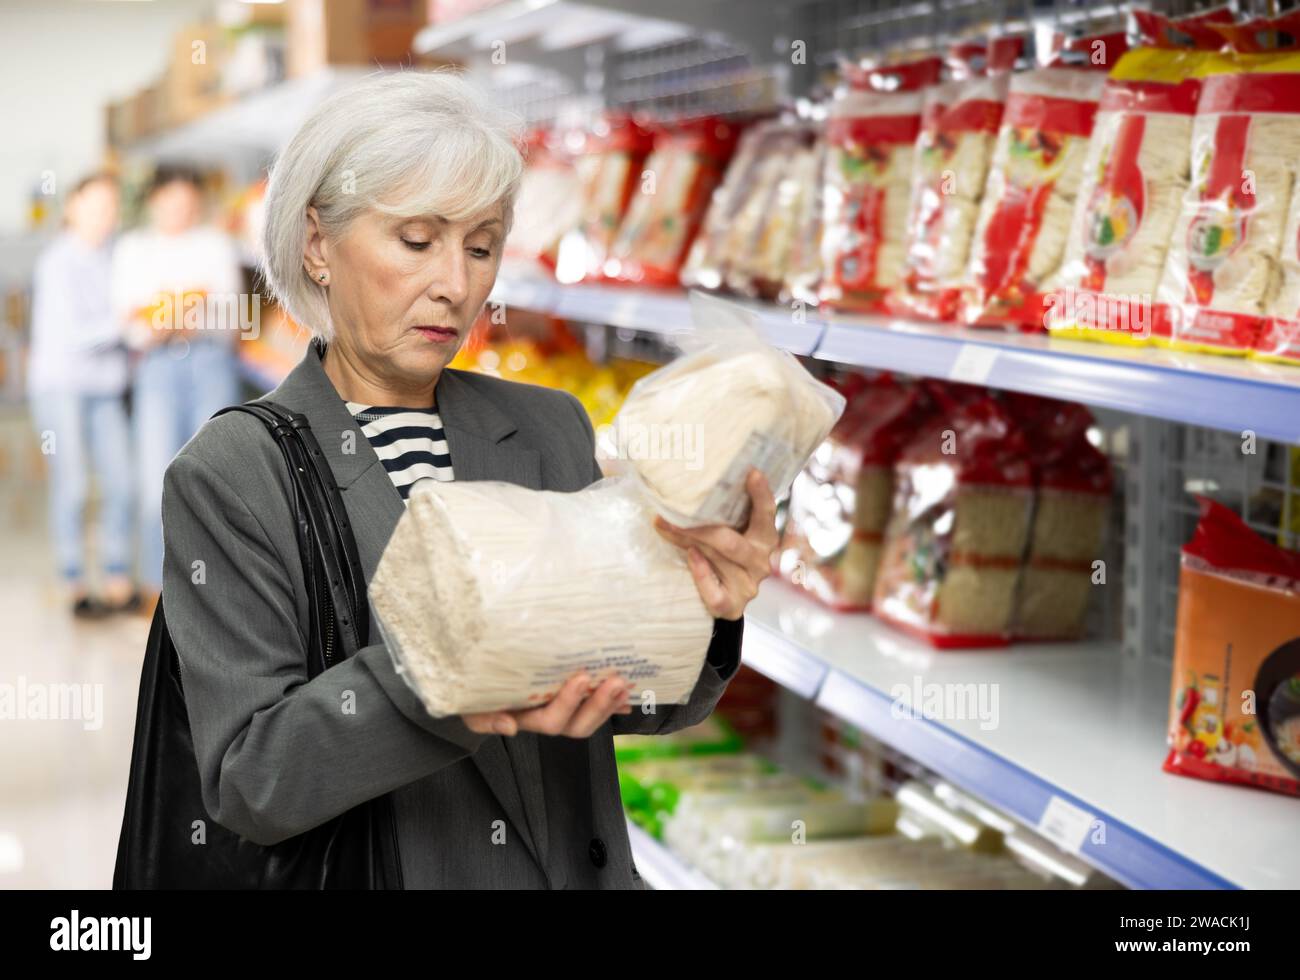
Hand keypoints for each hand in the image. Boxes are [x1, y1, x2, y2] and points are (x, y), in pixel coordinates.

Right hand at [463, 672, 632, 737]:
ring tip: (624, 683)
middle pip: (577, 725)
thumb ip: (484, 719)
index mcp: (524, 719)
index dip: (568, 703)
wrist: (471, 686)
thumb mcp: (469, 708)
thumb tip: (508, 726)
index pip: (550, 720)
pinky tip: (628, 695)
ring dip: (609, 703)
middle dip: (598, 704)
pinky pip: (594, 708)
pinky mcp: (570, 701)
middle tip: (615, 680)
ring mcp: (559, 712)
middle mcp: (545, 718)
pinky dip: (611, 703)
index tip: (581, 678)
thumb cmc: (472, 697)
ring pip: (588, 719)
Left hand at [652, 468, 778, 620]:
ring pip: (717, 559)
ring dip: (688, 541)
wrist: (717, 599)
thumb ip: (715, 515)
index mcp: (764, 538)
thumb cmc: (718, 556)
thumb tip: (681, 485)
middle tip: (672, 511)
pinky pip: (714, 591)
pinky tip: (690, 558)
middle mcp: (761, 561)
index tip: (752, 472)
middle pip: (731, 541)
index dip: (761, 494)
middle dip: (699, 526)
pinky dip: (700, 573)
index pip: (766, 513)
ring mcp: (748, 585)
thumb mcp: (723, 532)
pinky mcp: (732, 605)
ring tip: (666, 526)